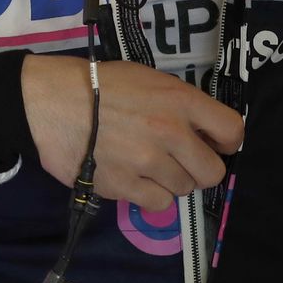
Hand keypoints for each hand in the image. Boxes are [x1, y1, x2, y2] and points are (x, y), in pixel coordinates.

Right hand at [21, 55, 242, 211]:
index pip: (233, 131)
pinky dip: (148, 194)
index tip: (212, 143)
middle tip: (178, 160)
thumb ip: (177, 104)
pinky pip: (158, 203)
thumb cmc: (97, 84)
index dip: (226, 142)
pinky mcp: (125, 185)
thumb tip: (200, 133)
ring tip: (145, 165)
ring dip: (169, 180)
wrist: (49, 101)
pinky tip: (132, 177)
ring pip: (184, 189)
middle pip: (213, 171)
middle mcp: (170, 132)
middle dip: (199, 168)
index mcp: (179, 100)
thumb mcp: (146, 79)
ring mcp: (147, 162)